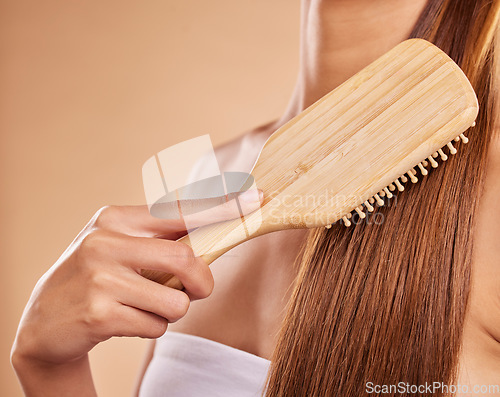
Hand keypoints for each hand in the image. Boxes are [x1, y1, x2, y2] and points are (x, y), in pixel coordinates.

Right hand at [11, 189, 262, 367]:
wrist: (44, 320)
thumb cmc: (97, 278)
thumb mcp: (121, 247)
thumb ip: (162, 240)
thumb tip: (216, 232)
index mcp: (115, 218)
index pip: (180, 210)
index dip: (223, 207)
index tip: (257, 198)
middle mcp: (105, 241)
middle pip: (186, 258)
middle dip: (202, 282)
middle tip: (199, 291)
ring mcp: (100, 276)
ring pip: (176, 301)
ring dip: (170, 312)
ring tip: (142, 307)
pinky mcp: (99, 312)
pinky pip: (156, 326)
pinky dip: (151, 328)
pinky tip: (124, 322)